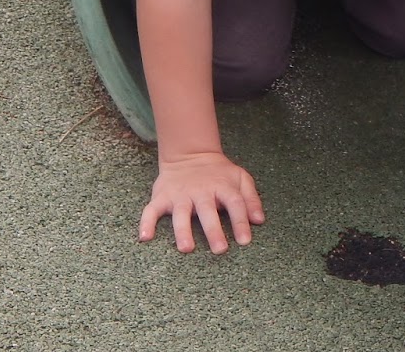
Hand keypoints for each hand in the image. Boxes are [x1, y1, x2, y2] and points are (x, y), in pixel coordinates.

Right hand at [138, 150, 264, 253]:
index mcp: (222, 186)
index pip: (234, 203)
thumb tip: (259, 220)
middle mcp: (201, 191)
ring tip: (186, 249)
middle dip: (214, 230)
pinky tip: (145, 238)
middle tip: (220, 250)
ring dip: (183, 231)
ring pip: (180, 213)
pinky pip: (151, 210)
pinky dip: (146, 222)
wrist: (190, 154)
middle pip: (208, 211)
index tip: (245, 241)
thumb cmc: (219, 173)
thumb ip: (250, 198)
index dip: (240, 221)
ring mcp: (180, 194)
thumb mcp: (239, 178)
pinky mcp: (162, 196)